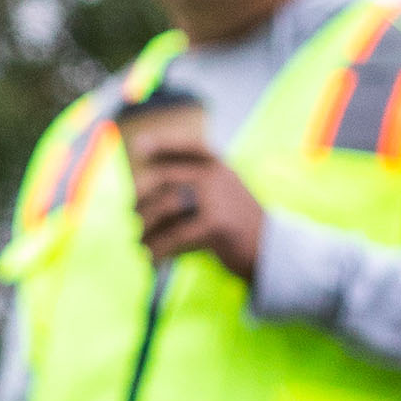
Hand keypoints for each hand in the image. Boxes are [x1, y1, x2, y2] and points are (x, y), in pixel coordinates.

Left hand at [134, 150, 267, 280]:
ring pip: (165, 206)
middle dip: (141, 197)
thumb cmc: (238, 225)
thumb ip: (197, 184)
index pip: (188, 146)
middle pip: (165, 177)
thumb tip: (148, 188)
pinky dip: (158, 247)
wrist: (270, 249)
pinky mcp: (215, 223)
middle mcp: (217, 176)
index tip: (139, 144)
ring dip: (146, 226)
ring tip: (138, 241)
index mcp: (219, 166)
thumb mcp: (223, 194)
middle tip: (131, 213)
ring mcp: (216, 197)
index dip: (163, 143)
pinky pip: (175, 234)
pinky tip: (149, 257)